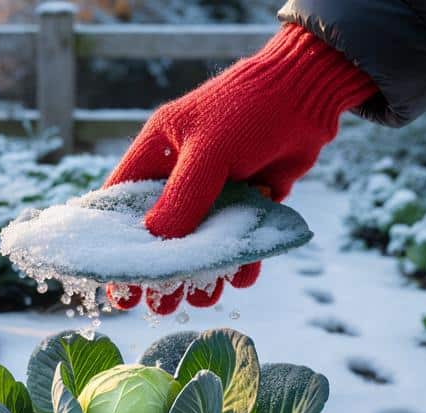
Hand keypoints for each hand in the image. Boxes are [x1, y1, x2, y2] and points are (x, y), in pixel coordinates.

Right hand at [103, 23, 375, 312]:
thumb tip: (156, 242)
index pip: (121, 206)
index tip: (116, 282)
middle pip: (159, 236)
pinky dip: (240, 262)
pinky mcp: (250, 203)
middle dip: (160, 273)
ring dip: (201, 274)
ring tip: (201, 298)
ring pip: (199, 245)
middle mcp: (180, 177)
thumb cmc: (248, 108)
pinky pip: (238, 242)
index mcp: (155, 155)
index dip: (116, 245)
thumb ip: (182, 198)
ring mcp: (215, 192)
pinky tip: (241, 278)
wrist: (310, 94)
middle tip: (158, 305)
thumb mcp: (208, 152)